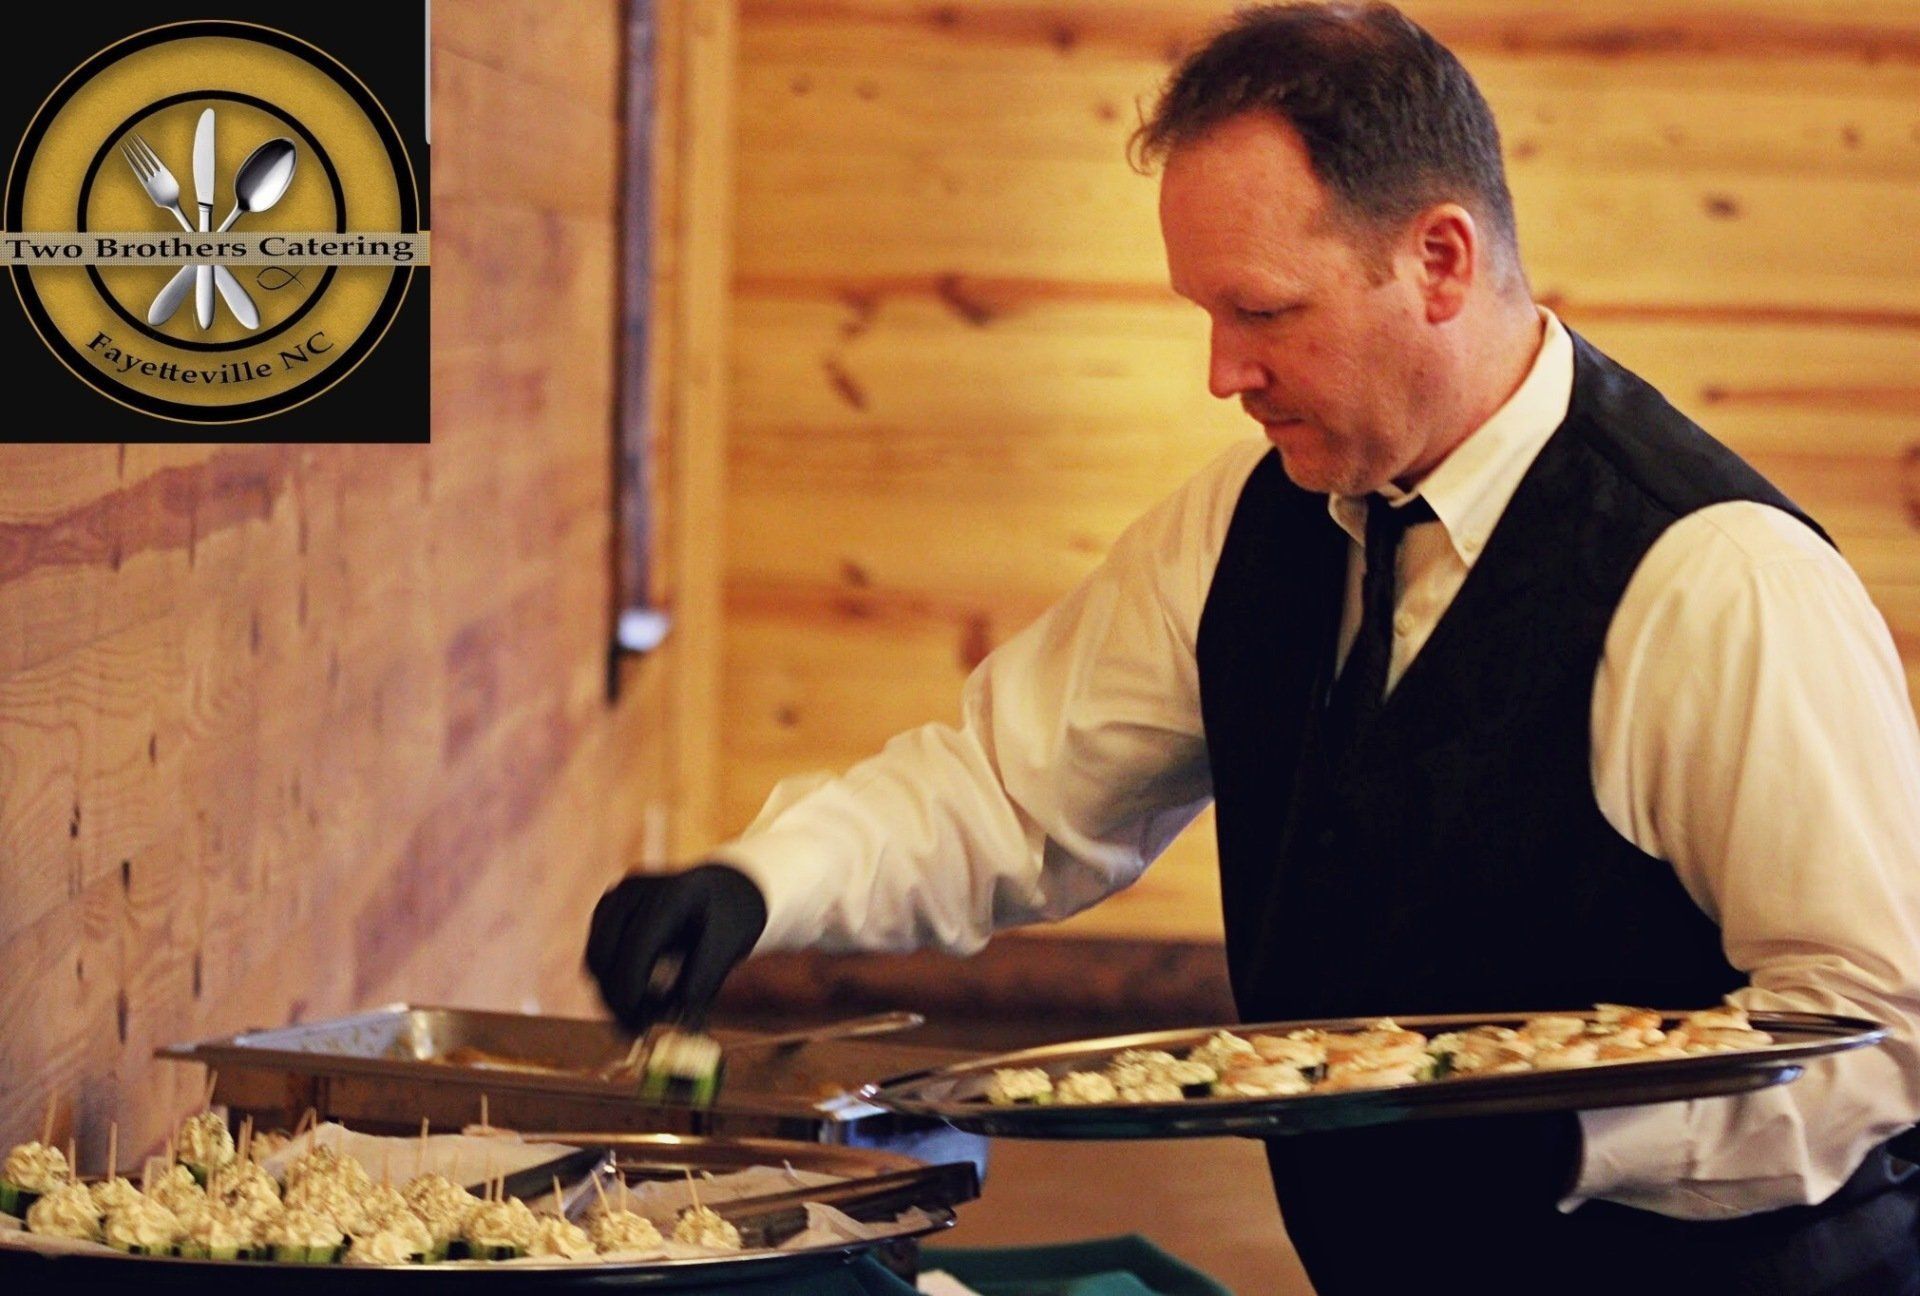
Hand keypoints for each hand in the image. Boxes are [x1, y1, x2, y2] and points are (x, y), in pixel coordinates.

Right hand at [584, 864, 767, 1030]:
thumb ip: (704, 984)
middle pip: (603, 955)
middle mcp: (635, 890)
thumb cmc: (730, 921)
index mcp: (670, 894)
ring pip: (594, 959)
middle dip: (618, 1000)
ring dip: (612, 994)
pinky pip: (597, 955)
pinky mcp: (607, 910)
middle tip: (641, 1030)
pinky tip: (640, 996)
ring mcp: (616, 897)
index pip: (635, 949)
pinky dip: (612, 981)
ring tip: (647, 1014)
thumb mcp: (730, 949)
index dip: (632, 994)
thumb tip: (684, 1025)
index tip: (643, 1028)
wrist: (723, 891)